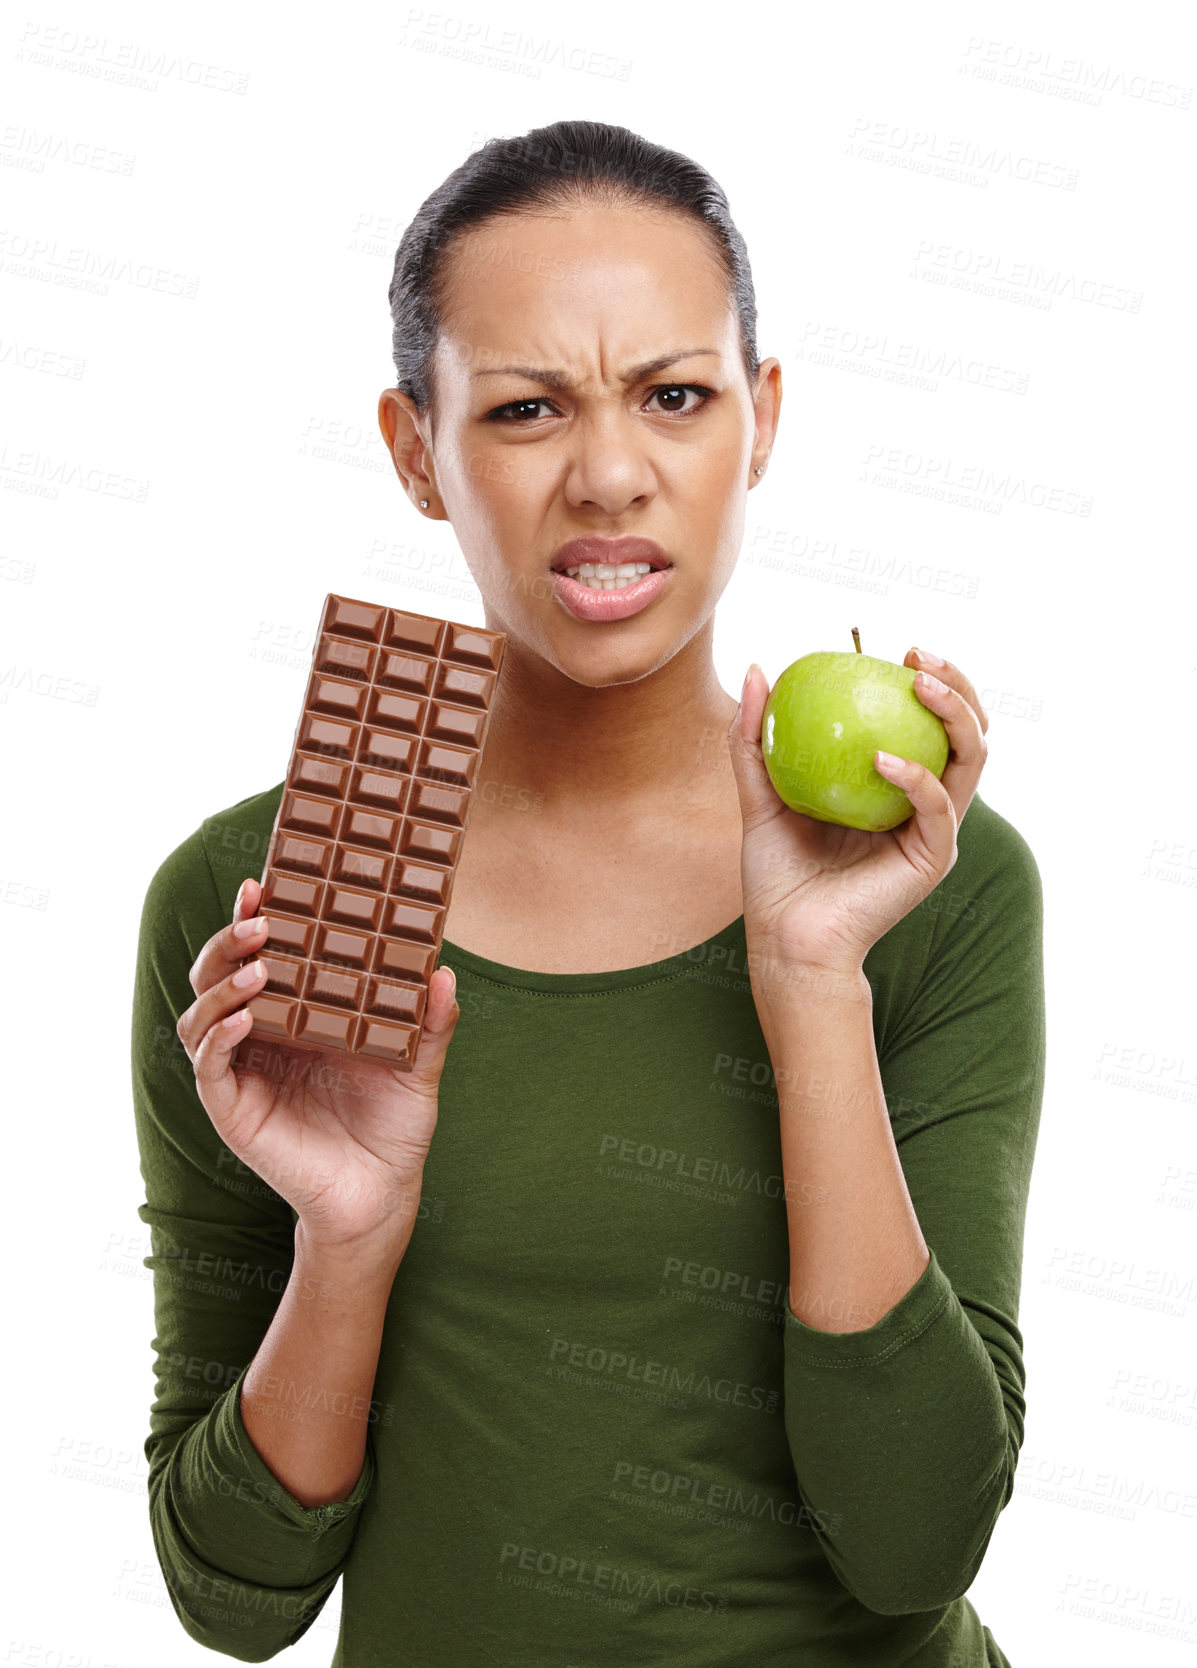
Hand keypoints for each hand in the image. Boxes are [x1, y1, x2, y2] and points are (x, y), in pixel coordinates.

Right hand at [175, 875, 460, 1253]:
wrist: (382, 1194)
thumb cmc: (394, 1126)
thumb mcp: (419, 1067)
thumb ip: (430, 1023)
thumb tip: (443, 973)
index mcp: (296, 1013)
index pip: (262, 954)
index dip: (254, 918)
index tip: (263, 883)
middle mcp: (259, 1034)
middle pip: (219, 973)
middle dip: (231, 940)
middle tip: (262, 919)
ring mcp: (240, 1069)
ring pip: (202, 1013)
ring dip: (223, 983)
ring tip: (258, 966)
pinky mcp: (231, 1108)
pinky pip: (209, 1064)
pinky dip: (219, 1036)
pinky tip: (245, 1019)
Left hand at [726, 648, 988, 988]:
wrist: (785, 939)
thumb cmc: (777, 874)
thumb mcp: (759, 794)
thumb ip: (755, 737)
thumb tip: (760, 669)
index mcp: (896, 784)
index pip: (929, 720)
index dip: (928, 677)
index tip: (894, 646)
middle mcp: (927, 802)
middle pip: (967, 729)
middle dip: (956, 681)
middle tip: (916, 654)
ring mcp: (935, 829)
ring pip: (973, 758)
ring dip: (955, 712)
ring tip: (919, 682)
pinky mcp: (933, 858)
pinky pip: (939, 807)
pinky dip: (917, 777)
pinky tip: (884, 761)